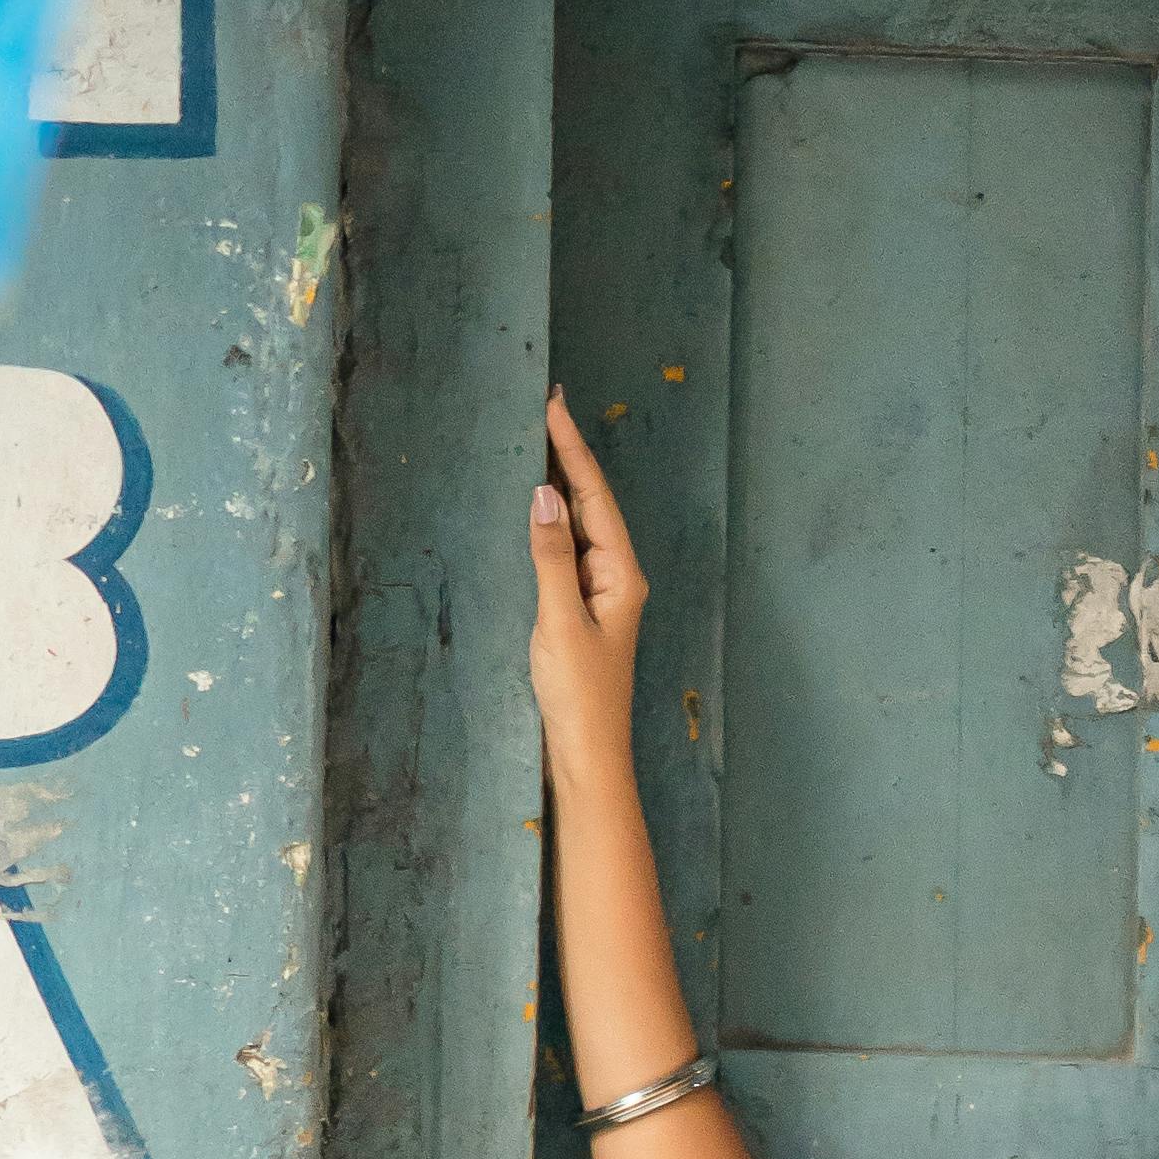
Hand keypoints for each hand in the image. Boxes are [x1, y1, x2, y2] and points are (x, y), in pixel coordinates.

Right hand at [529, 386, 646, 785]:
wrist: (586, 753)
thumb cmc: (579, 694)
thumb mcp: (559, 619)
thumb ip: (551, 555)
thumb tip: (545, 492)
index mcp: (621, 573)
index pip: (594, 496)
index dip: (573, 448)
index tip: (553, 404)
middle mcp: (616, 576)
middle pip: (592, 502)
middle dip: (570, 455)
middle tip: (547, 406)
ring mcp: (600, 593)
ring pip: (580, 524)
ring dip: (561, 483)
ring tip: (540, 440)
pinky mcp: (581, 610)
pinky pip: (567, 550)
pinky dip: (552, 521)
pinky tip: (537, 508)